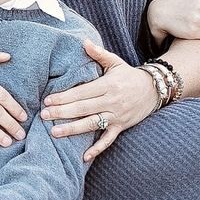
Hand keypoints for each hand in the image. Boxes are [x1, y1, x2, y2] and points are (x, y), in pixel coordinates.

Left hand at [41, 42, 158, 161]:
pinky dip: (97, 148)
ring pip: (92, 124)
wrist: (155, 89)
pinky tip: (84, 157)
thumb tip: (83, 42)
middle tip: (43, 116)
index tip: (48, 100)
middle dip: (62, 112)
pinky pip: (108, 140)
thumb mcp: (115, 62)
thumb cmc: (130, 75)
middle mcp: (111, 101)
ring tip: (54, 132)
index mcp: (107, 85)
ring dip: (73, 129)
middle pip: (83, 108)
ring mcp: (117, 116)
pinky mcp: (121, 127)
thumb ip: (98, 54)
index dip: (64, 96)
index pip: (82, 92)